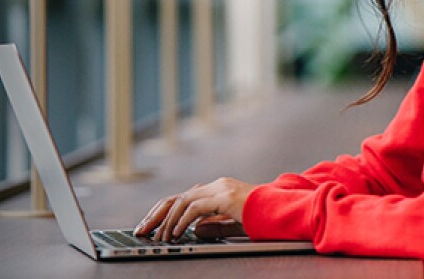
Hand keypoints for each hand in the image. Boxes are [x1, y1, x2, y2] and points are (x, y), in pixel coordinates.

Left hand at [134, 177, 255, 241]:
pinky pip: (195, 207)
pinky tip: (177, 233)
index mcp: (217, 190)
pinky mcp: (225, 197)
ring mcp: (220, 189)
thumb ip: (214, 225)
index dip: (164, 213)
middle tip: (141, 231)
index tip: (150, 227)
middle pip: (176, 197)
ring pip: (182, 201)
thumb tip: (194, 229)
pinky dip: (182, 221)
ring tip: (160, 238)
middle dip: (155, 215)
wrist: (282, 208)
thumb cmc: (262, 216)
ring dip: (167, 222)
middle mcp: (216, 185)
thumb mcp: (233, 223)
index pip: (183, 198)